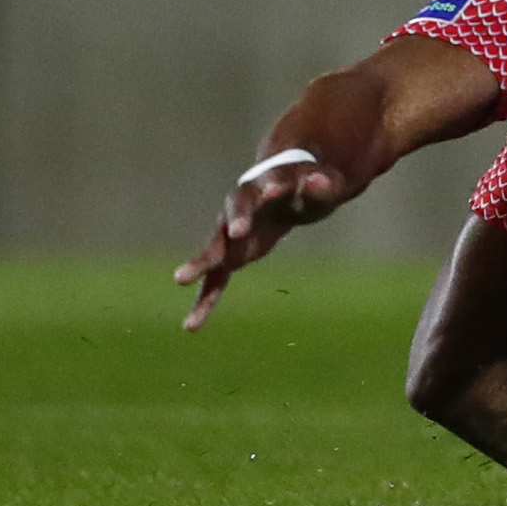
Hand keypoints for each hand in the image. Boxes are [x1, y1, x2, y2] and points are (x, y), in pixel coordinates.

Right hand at [175, 154, 348, 330]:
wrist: (283, 189)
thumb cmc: (307, 186)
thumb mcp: (326, 184)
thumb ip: (323, 186)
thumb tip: (317, 180)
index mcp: (271, 180)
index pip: (271, 182)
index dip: (272, 186)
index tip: (273, 190)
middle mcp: (243, 203)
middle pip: (236, 209)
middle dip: (237, 219)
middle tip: (237, 232)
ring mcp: (231, 229)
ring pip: (215, 246)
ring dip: (201, 262)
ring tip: (180, 278)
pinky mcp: (229, 254)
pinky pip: (214, 279)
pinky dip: (205, 299)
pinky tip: (192, 325)